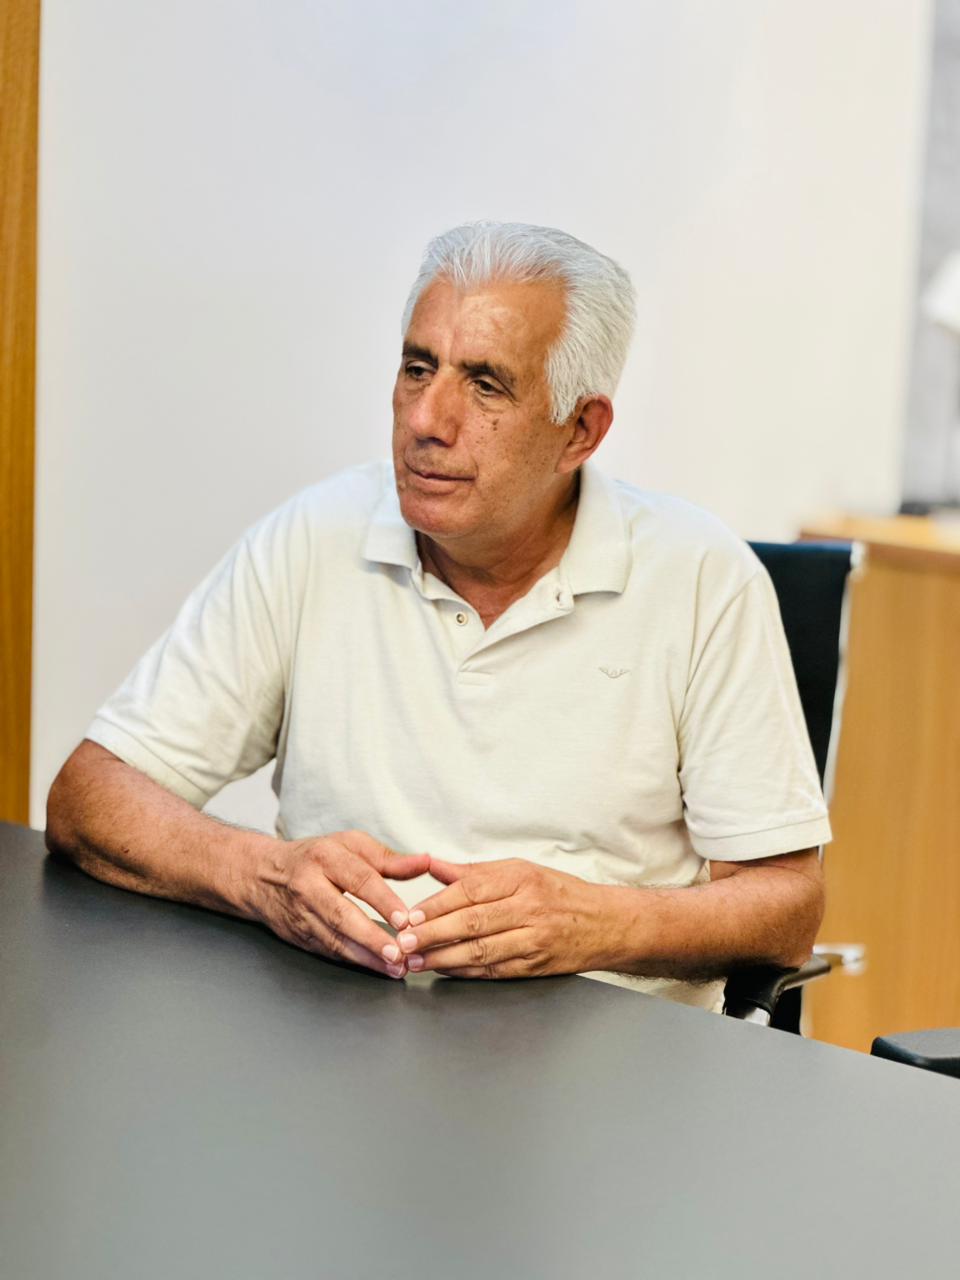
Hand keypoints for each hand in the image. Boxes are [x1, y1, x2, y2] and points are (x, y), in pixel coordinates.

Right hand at [250, 830, 429, 977]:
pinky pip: (329, 951)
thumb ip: (388, 857)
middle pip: (342, 915)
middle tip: (399, 953)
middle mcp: (309, 886)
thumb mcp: (349, 845)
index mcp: (325, 858)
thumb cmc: (315, 857)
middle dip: (371, 937)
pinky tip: (376, 968)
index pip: (358, 879)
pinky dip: (353, 962)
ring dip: (366, 957)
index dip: (383, 900)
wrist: (262, 875)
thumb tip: (425, 862)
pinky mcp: (299, 937)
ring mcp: (301, 915)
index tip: (405, 919)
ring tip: (395, 967)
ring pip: (334, 940)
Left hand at [392, 856, 618, 978]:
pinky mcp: (536, 966)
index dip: (436, 905)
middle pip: (471, 923)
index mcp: (521, 879)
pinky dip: (466, 973)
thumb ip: (474, 873)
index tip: (409, 916)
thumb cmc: (560, 893)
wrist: (606, 923)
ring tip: (415, 961)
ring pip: (480, 951)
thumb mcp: (521, 870)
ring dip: (443, 958)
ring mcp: (534, 939)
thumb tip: (432, 865)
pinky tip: (445, 971)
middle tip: (402, 943)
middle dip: (432, 934)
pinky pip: (494, 970)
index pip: (470, 891)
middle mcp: (528, 908)